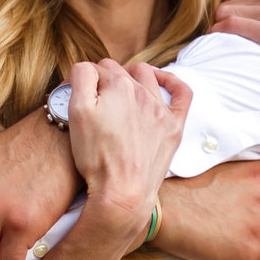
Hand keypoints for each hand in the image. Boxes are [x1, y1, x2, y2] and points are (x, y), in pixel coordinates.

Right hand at [64, 60, 191, 246]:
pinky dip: (172, 82)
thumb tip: (87, 67)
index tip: (80, 93)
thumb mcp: (76, 112)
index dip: (87, 79)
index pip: (98, 69)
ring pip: (147, 77)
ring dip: (132, 75)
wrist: (123, 192)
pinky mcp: (173, 126)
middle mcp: (142, 92)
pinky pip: (182, 94)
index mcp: (118, 85)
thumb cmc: (96, 156)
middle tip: (95, 96)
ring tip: (121, 86)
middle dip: (106, 78)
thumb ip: (81, 79)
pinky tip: (162, 82)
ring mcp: (161, 109)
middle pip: (121, 72)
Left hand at [213, 0, 259, 97]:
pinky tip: (222, 44)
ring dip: (219, 27)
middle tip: (226, 35)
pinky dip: (220, 34)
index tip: (235, 24)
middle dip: (224, 16)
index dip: (234, 8)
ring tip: (222, 42)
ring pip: (225, 13)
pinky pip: (230, 27)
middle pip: (228, 1)